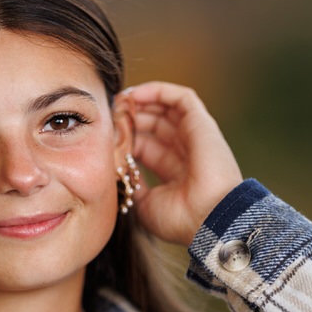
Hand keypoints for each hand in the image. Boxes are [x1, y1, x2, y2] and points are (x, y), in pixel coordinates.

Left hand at [117, 82, 243, 246]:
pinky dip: (158, 91)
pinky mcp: (202, 124)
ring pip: (166, 108)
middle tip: (108, 114)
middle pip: (153, 125)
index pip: (145, 146)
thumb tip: (119, 174)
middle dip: (130, 118)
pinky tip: (134, 95)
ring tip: (118, 100)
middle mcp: (186, 152)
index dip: (124, 138)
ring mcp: (196, 137)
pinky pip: (181, 98)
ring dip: (141, 101)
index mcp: (174, 173)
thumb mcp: (146, 205)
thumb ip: (133, 187)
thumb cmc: (180, 220)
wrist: (208, 219)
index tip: (103, 135)